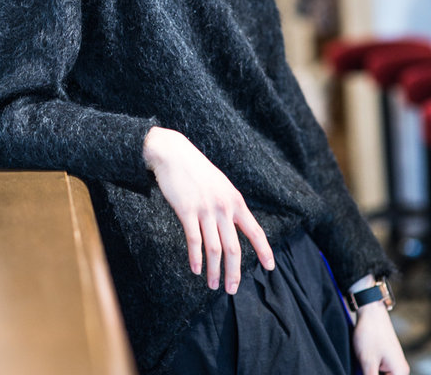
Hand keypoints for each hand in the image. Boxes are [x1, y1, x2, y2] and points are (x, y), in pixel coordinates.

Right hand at [143, 126, 274, 292]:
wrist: (173, 153)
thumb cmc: (196, 169)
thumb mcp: (220, 184)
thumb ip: (228, 204)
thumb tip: (234, 225)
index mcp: (235, 200)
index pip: (255, 230)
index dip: (264, 250)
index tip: (270, 267)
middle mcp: (223, 207)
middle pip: (234, 248)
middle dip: (234, 272)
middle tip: (232, 289)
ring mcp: (205, 209)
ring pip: (215, 249)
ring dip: (214, 271)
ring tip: (213, 285)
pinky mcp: (186, 210)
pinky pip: (194, 240)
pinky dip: (196, 258)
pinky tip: (196, 269)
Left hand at [352, 300, 408, 374]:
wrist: (370, 311)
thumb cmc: (370, 332)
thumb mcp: (367, 361)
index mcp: (399, 372)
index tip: (365, 370)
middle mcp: (400, 368)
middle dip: (370, 373)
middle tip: (363, 364)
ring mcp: (394, 362)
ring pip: (381, 373)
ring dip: (369, 371)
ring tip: (363, 360)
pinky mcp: (387, 356)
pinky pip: (379, 368)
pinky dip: (370, 366)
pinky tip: (363, 358)